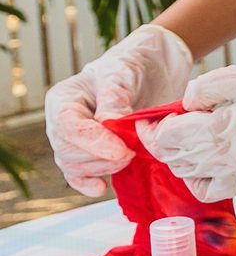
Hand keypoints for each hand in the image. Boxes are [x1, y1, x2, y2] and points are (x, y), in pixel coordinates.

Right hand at [44, 25, 192, 196]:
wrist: (151, 73)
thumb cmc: (132, 68)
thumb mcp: (123, 74)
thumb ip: (115, 99)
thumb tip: (107, 124)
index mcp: (64, 99)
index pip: (67, 126)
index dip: (92, 142)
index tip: (121, 151)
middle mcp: (63, 122)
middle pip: (67, 151)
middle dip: (101, 158)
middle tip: (133, 152)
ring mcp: (76, 141)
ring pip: (75, 166)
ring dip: (104, 168)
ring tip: (132, 156)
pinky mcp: (92, 155)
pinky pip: (79, 176)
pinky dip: (89, 184)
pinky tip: (102, 187)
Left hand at [138, 57, 235, 201]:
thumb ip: (201, 89)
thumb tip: (183, 105)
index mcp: (215, 131)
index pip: (165, 137)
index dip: (151, 128)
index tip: (149, 119)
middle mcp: (220, 159)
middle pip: (172, 157)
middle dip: (163, 142)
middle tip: (167, 127)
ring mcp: (232, 175)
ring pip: (185, 175)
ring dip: (177, 159)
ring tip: (186, 142)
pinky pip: (206, 191)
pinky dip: (195, 180)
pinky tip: (201, 164)